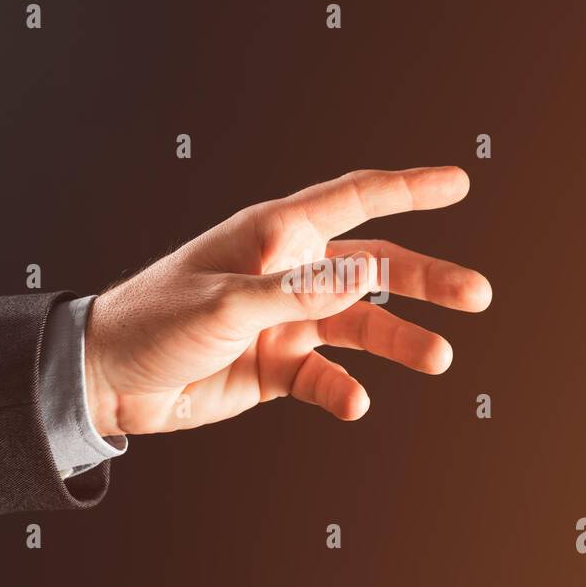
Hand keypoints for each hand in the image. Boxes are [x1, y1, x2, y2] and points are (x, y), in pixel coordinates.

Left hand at [83, 166, 491, 435]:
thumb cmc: (153, 319)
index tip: (459, 182)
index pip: (353, 201)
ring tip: (438, 358)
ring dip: (400, 340)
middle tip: (477, 295)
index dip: (408, 189)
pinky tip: (354, 403)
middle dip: (428, 279)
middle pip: (375, 267)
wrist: (108, 381)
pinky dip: (343, 390)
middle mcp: (289, 272)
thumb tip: (366, 275)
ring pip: (361, 325)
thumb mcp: (225, 303)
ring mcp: (286, 320)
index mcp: (274, 236)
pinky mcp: (277, 366)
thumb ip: (295, 292)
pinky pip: (325, 377)